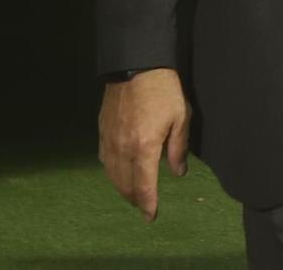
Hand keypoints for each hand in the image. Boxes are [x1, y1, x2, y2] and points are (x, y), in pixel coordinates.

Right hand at [98, 69, 191, 220]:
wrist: (135, 65)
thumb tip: (178, 173)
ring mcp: (109, 140)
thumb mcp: (180, 118)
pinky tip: (119, 171)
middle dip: (135, 199)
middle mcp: (123, 148)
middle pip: (125, 185)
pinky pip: (104, 159)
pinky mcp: (102, 130)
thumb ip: (179, 148)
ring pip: (112, 175)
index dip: (148, 205)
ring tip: (133, 193)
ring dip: (122, 187)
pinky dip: (112, 171)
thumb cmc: (163, 90)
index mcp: (144, 147)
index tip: (151, 217)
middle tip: (144, 205)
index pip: (144, 187)